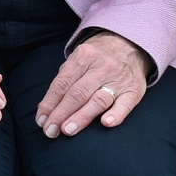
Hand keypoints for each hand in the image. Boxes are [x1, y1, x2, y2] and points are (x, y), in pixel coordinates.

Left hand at [37, 30, 154, 137]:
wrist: (130, 44)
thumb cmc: (98, 57)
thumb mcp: (79, 58)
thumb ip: (65, 80)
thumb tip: (46, 108)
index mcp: (83, 57)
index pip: (62, 83)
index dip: (49, 103)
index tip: (41, 121)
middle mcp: (101, 67)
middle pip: (77, 93)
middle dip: (61, 113)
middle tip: (50, 131)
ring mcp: (119, 79)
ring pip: (98, 100)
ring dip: (82, 117)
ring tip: (68, 130)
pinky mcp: (134, 90)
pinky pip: (126, 104)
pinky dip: (116, 114)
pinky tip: (106, 123)